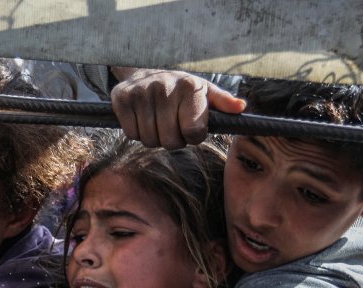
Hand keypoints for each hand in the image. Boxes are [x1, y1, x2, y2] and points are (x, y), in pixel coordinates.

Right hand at [111, 68, 245, 148]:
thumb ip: (223, 102)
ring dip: (154, 138)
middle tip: (172, 126)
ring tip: (157, 121)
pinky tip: (142, 118)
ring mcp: (141, 92)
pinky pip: (131, 133)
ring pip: (149, 140)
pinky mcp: (121, 97)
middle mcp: (164, 87)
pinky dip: (136, 132)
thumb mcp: (204, 92)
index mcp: (189, 87)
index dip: (192, 136)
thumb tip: (241, 108)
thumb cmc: (181, 90)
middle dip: (173, 140)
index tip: (190, 127)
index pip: (193, 133)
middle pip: (170, 141)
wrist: (146, 71)